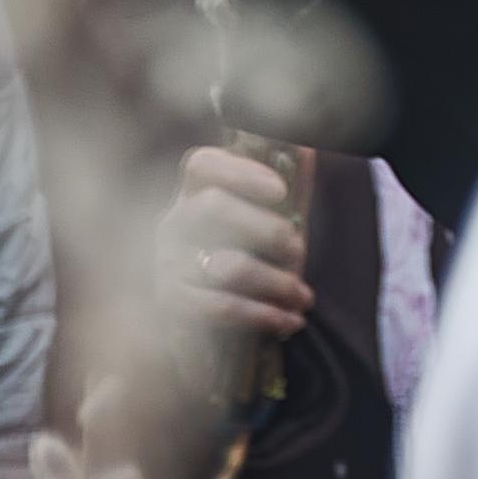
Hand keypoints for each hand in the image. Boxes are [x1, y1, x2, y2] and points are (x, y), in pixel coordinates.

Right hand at [158, 145, 308, 340]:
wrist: (210, 330)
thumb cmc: (245, 260)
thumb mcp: (266, 223)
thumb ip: (285, 190)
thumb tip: (309, 148)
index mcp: (194, 193)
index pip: (202, 165)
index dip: (240, 171)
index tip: (280, 191)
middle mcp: (173, 222)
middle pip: (212, 206)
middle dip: (266, 228)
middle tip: (299, 249)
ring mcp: (168, 262)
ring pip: (226, 265)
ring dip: (276, 282)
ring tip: (304, 296)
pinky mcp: (172, 303)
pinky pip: (221, 306)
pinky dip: (263, 315)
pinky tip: (291, 321)